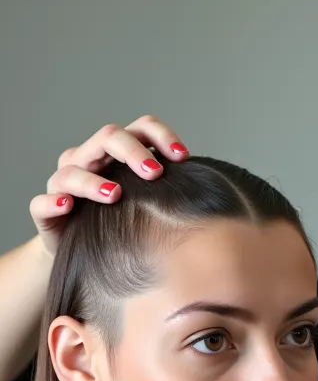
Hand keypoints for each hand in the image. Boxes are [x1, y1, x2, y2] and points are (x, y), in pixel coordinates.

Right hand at [30, 116, 188, 255]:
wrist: (82, 252)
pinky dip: (54, 201)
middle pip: (108, 137)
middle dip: (133, 152)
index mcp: (118, 153)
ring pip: (73, 169)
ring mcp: (64, 183)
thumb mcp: (149, 204)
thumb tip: (211, 191)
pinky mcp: (46, 209)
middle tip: (155, 174)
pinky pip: (43, 202)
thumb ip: (170, 191)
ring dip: (94, 180)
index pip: (140, 128)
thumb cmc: (123, 223)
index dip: (161, 136)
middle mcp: (89, 159)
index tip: (183, 156)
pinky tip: (68, 206)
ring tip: (116, 194)